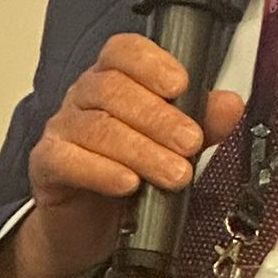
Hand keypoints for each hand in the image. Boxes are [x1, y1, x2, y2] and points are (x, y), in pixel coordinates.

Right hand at [0, 33, 244, 277]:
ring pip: (97, 127)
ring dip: (141, 151)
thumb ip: (202, 123)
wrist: (89, 225)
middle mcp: (85, 98)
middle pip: (114, 89)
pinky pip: (67, 159)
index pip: (124, 52)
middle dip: (159, 117)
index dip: (152, 63)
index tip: (181, 84)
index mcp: (114, 80)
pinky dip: (101, 171)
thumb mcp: (172, 147)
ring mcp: (62, 129)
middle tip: (191, 143)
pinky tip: (128, 184)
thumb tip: (230, 105)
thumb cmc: (129, 175)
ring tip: (174, 174)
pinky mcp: (47, 164)